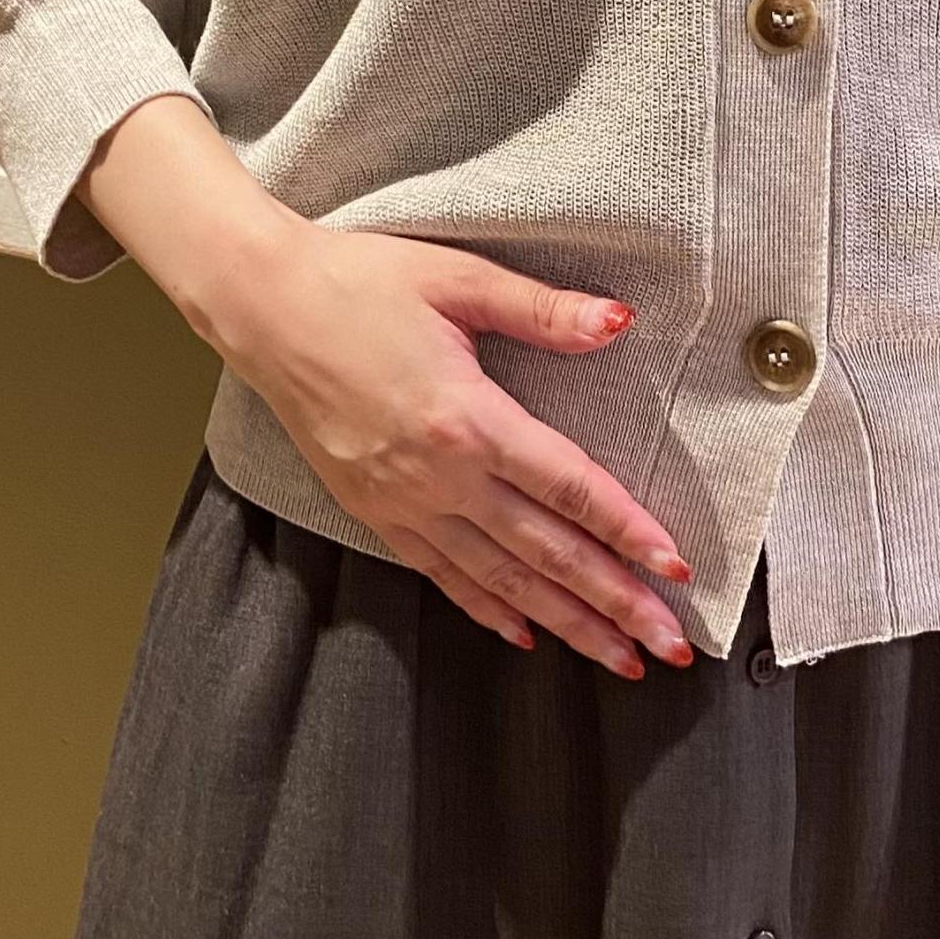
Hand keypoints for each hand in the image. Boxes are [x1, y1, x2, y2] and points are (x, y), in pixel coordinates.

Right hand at [197, 218, 695, 679]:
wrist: (263, 306)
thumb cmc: (361, 281)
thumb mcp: (459, 279)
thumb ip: (543, 310)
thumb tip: (620, 322)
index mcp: (467, 418)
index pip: (567, 486)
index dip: (627, 530)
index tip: (676, 568)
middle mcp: (438, 476)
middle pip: (545, 552)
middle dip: (613, 603)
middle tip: (669, 646)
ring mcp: (402, 502)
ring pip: (500, 579)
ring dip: (565, 623)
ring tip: (617, 660)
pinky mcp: (373, 512)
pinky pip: (443, 574)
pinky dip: (489, 609)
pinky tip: (526, 634)